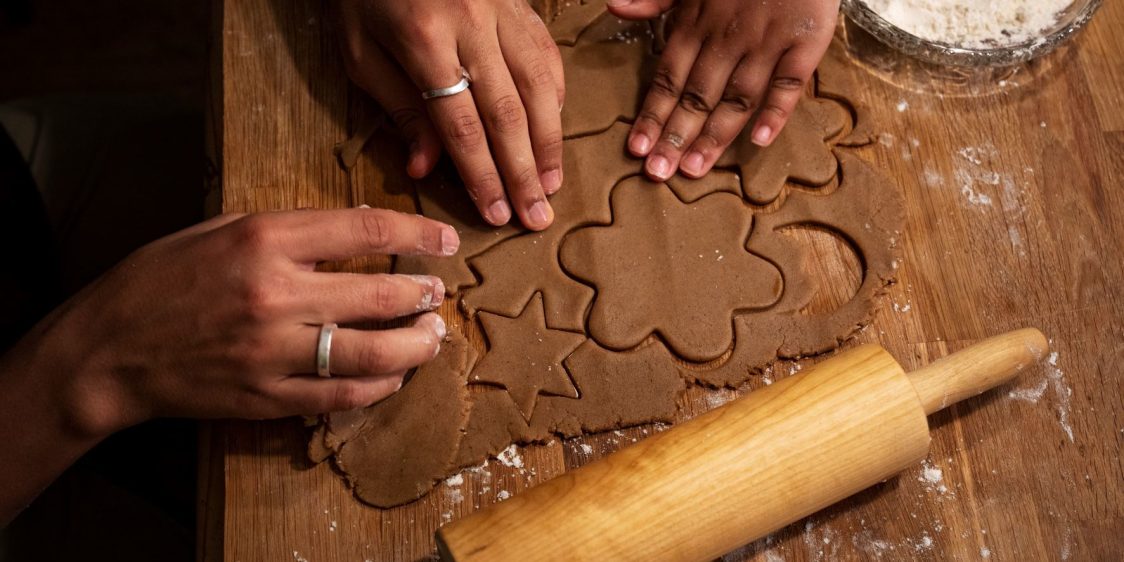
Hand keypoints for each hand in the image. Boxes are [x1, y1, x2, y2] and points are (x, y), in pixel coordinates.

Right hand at [35, 208, 459, 435]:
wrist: (109, 349)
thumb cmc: (162, 279)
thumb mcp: (222, 228)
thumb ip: (292, 229)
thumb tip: (362, 228)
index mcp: (265, 240)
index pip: (366, 230)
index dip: (418, 234)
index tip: (444, 241)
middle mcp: (276, 294)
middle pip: (381, 294)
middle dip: (425, 294)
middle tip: (439, 294)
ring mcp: (274, 351)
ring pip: (372, 352)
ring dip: (415, 345)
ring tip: (432, 336)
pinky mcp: (268, 396)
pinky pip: (342, 394)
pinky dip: (378, 385)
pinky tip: (394, 375)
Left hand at [334, 0, 565, 230]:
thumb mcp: (360, 50)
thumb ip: (398, 107)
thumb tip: (426, 167)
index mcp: (424, 41)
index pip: (462, 126)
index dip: (482, 176)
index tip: (495, 215)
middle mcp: (472, 26)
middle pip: (507, 114)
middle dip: (523, 173)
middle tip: (536, 217)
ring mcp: (503, 11)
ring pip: (538, 86)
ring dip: (548, 143)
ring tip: (551, 185)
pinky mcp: (519, 4)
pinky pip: (546, 55)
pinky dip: (555, 98)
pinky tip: (554, 131)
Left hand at [608, 0, 838, 180]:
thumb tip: (614, 7)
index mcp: (697, 23)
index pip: (668, 78)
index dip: (652, 115)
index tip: (636, 149)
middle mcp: (728, 37)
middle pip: (697, 96)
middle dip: (675, 137)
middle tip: (658, 174)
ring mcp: (767, 40)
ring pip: (737, 96)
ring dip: (715, 135)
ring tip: (695, 169)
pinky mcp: (805, 40)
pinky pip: (790, 81)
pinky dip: (777, 111)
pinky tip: (760, 140)